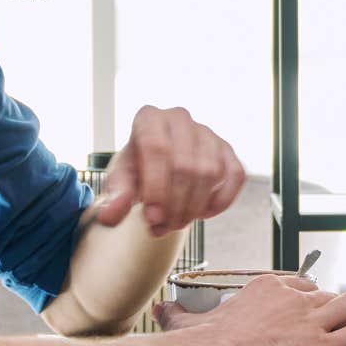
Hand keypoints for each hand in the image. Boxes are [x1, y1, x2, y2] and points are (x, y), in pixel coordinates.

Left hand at [86, 106, 244, 234]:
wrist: (156, 168)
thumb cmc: (136, 172)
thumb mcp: (119, 183)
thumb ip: (114, 198)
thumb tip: (111, 216)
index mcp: (149, 118)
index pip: (157, 149)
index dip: (156, 187)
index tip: (151, 217)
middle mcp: (180, 118)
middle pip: (186, 165)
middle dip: (175, 204)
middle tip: (162, 227)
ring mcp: (207, 132)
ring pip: (210, 173)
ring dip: (194, 207)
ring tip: (176, 224)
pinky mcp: (227, 149)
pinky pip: (235, 176)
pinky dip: (221, 201)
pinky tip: (202, 213)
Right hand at [158, 275, 345, 345]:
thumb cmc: (199, 344)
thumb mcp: (188, 321)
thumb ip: (179, 314)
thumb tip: (163, 310)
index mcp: (267, 287)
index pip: (301, 285)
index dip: (306, 304)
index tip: (301, 321)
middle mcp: (293, 298)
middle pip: (329, 295)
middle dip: (331, 316)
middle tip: (323, 337)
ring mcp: (310, 320)